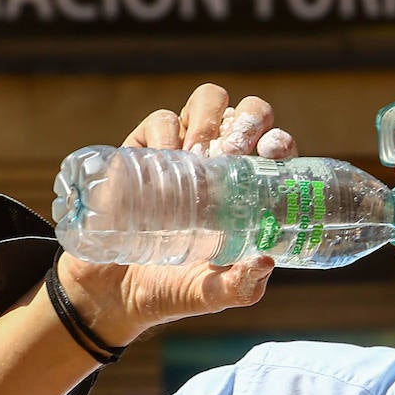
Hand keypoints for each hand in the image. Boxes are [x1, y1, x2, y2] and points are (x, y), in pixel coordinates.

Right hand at [55, 84, 297, 344]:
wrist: (115, 292)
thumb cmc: (173, 289)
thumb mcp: (212, 293)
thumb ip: (242, 285)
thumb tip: (265, 260)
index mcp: (248, 190)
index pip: (275, 151)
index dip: (279, 142)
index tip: (269, 154)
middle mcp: (222, 162)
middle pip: (248, 114)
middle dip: (248, 121)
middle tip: (231, 153)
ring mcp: (184, 150)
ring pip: (209, 102)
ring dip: (210, 118)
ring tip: (199, 154)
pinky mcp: (144, 148)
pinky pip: (162, 120)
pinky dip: (167, 130)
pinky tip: (169, 153)